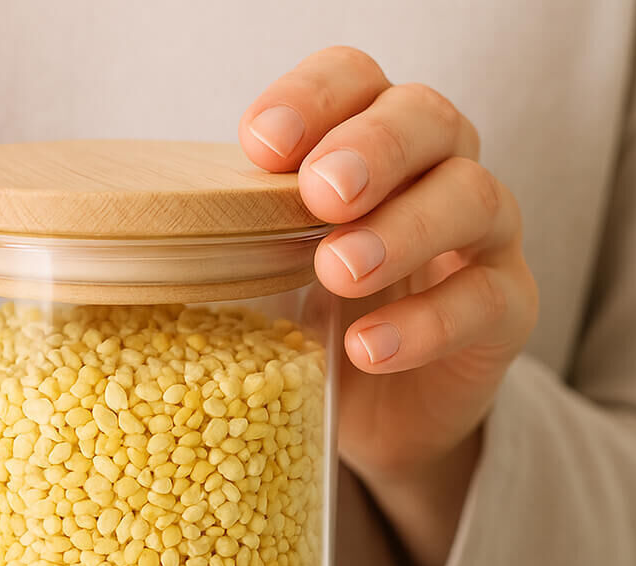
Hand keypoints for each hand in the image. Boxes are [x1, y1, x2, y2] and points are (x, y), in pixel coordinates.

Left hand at [240, 48, 538, 565]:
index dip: (314, 97)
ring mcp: (481, 239)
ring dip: (400, 230)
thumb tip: (130, 240)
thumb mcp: (263, 278)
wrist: (374, 414)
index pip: (356, 81)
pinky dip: (425, 323)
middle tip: (320, 194)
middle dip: (372, 148)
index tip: (260, 143)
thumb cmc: (314, 326)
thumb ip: (228, 245)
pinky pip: (483, 300)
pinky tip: (368, 348)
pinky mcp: (505, 311)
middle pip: (427, 118)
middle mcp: (435, 173)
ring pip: (472, 197)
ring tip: (338, 272)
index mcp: (370, 146)